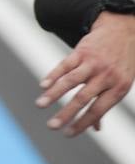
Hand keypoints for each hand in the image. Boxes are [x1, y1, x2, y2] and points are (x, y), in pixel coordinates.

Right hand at [36, 12, 134, 135]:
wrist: (122, 30)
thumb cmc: (121, 62)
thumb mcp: (121, 83)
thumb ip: (105, 103)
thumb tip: (96, 128)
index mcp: (118, 88)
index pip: (98, 110)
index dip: (82, 123)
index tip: (67, 134)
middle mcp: (106, 76)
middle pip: (83, 98)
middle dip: (66, 113)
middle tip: (51, 126)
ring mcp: (93, 63)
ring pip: (71, 81)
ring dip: (54, 94)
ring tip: (40, 105)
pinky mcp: (82, 51)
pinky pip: (65, 65)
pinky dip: (53, 75)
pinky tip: (43, 85)